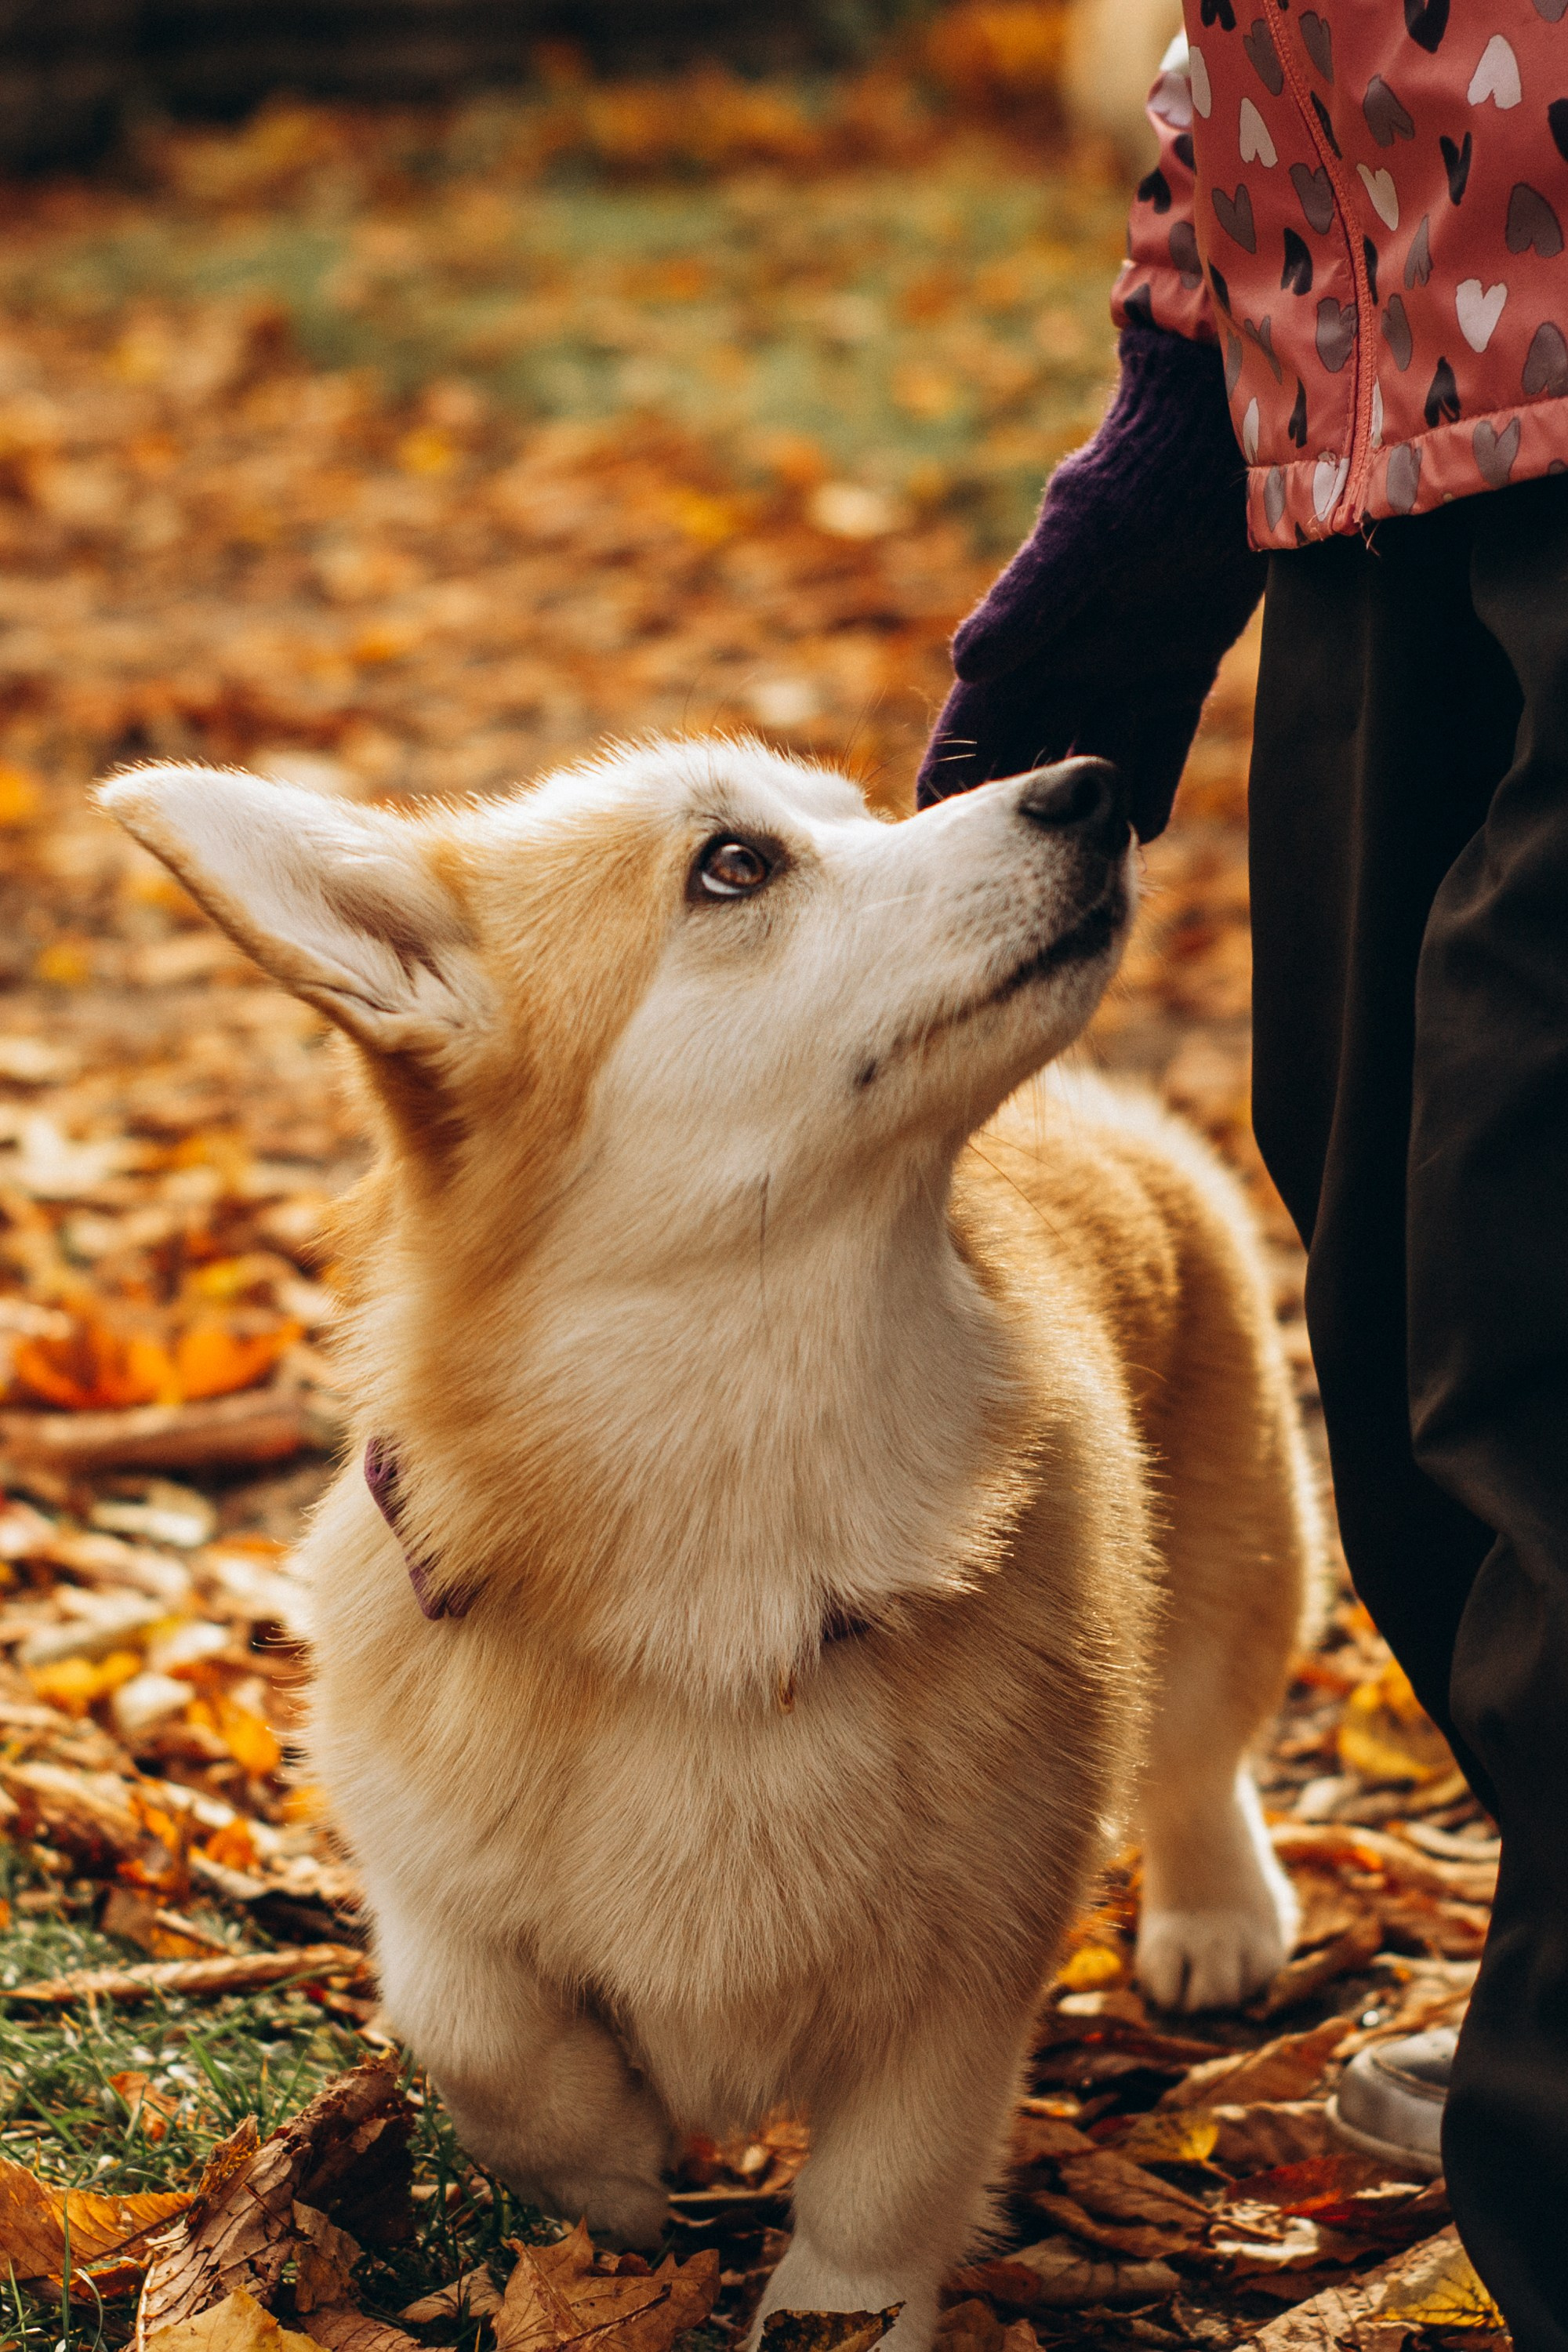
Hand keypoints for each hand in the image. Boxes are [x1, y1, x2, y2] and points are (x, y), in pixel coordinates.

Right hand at [917, 323, 1265, 841]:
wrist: (1218, 440)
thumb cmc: (1139, 475)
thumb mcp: (1081, 538)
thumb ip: (1030, 602)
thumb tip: (967, 660)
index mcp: (1028, 642)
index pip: (975, 730)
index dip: (952, 786)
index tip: (930, 848)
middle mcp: (1068, 664)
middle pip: (1030, 760)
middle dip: (1018, 822)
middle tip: (1009, 893)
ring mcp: (1124, 669)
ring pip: (1095, 760)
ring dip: (1088, 815)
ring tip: (1084, 883)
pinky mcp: (1181, 666)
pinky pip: (1160, 741)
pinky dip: (1152, 785)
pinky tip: (1146, 837)